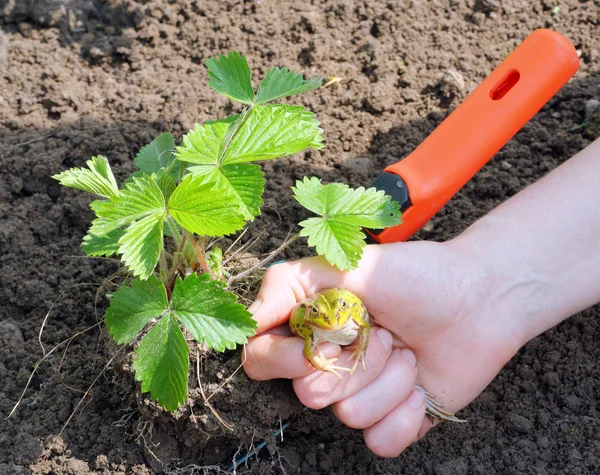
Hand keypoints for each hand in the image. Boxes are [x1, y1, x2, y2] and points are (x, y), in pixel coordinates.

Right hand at [243, 241, 520, 456]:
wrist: (481, 298)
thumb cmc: (417, 275)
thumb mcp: (350, 263)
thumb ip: (291, 283)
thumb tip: (248, 318)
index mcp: (311, 327)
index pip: (261, 360)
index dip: (284, 358)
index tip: (324, 336)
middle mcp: (330, 364)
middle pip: (309, 393)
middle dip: (356, 360)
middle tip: (385, 331)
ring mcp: (362, 394)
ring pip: (350, 415)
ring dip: (389, 379)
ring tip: (408, 350)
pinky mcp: (394, 419)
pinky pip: (381, 441)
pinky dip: (406, 414)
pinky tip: (422, 385)